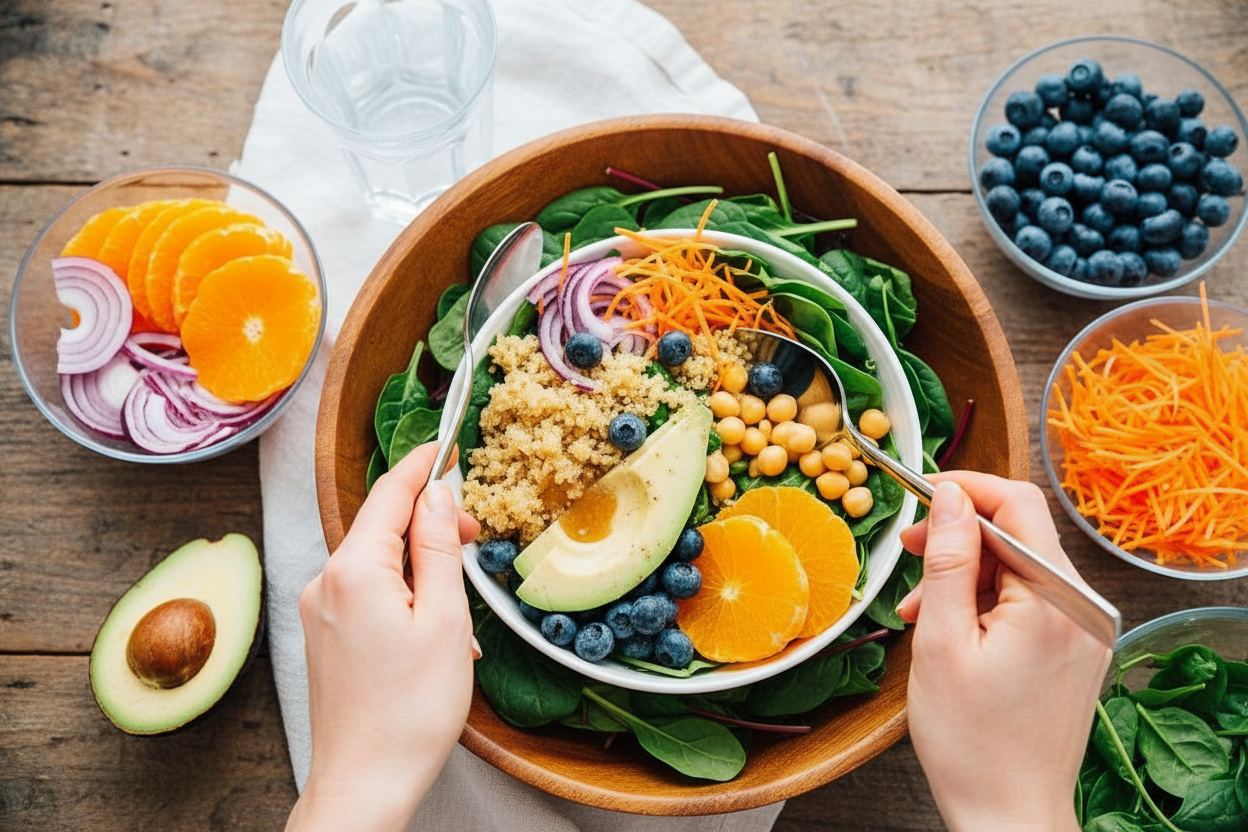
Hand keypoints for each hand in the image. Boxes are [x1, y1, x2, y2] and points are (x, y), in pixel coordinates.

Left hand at [286, 443, 480, 831]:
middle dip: (429, 526)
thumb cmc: (411, 710)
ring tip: (460, 611)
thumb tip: (436, 494)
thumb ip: (439, 547)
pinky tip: (433, 634)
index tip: (446, 445)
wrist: (364, 784)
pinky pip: (366, 596)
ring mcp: (319, 611)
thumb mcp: (445, 619)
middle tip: (476, 540)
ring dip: (421, 570)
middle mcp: (325, 582)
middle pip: (382, 528)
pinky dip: (404, 598)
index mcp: (354, 570)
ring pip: (378, 564)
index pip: (390, 494)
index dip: (421, 465)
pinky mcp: (323, 637)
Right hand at [897, 472, 1110, 831]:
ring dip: (966, 574)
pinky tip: (951, 626)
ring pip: (1019, 568)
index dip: (965, 490)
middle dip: (958, 537)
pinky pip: (1030, 601)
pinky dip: (987, 601)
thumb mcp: (941, 641)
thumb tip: (949, 497)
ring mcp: (1083, 631)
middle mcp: (1082, 609)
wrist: (1009, 815)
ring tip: (920, 609)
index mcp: (1053, 600)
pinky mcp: (1075, 650)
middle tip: (910, 552)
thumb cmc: (971, 742)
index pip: (1017, 505)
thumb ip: (947, 561)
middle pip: (1018, 535)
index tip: (921, 493)